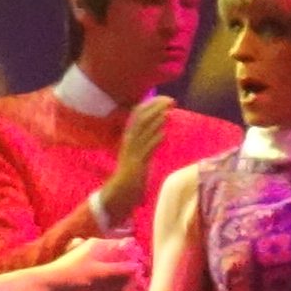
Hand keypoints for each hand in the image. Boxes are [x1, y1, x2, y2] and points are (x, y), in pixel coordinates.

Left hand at [44, 233, 134, 290]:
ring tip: (126, 286)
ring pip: (110, 266)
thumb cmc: (71, 275)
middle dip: (126, 266)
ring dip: (117, 275)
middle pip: (117, 256)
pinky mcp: (86, 271)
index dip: (133, 254)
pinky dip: (109, 280)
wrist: (48, 285)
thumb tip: (137, 267)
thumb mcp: (97, 272)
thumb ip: (118, 269)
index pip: (121, 244)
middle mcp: (94, 249)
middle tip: (136, 278)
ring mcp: (90, 260)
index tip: (142, 267)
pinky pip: (103, 274)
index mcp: (97, 244)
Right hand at [93, 93, 178, 221]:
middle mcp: (129, 142)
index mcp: (130, 137)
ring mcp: (132, 152)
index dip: (151, 105)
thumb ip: (148, 142)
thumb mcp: (140, 153)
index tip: (165, 98)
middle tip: (171, 100)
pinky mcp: (137, 164)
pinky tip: (164, 134)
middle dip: (156, 108)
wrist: (120, 192)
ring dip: (156, 122)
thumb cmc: (132, 174)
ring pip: (143, 132)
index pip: (139, 115)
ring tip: (168, 112)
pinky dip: (155, 140)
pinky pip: (146, 150)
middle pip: (141, 119)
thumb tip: (160, 131)